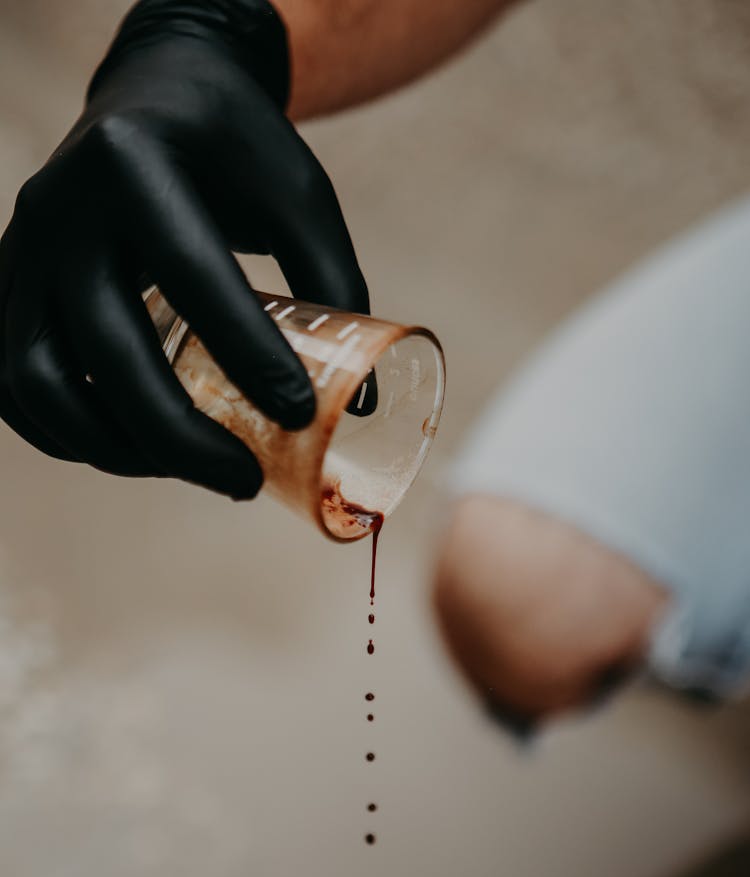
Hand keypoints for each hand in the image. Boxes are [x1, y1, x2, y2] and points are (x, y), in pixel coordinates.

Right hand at [0, 0, 368, 498]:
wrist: (151, 94)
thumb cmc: (234, 148)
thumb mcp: (298, 190)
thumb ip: (333, 282)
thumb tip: (360, 404)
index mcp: (134, 163)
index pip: (190, 272)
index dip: (247, 352)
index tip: (301, 415)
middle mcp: (62, 207)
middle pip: (107, 349)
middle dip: (179, 437)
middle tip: (243, 482)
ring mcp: (23, 251)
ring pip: (39, 380)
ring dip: (113, 448)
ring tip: (188, 471)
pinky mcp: (9, 288)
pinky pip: (14, 384)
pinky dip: (66, 435)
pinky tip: (131, 452)